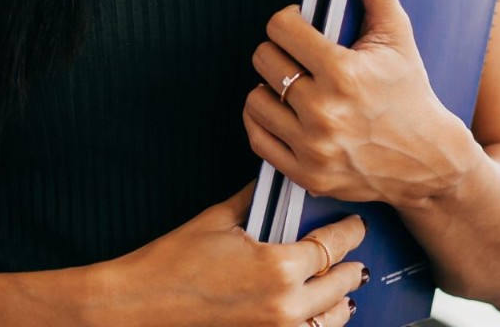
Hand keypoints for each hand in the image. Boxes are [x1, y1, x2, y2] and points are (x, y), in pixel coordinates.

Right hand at [101, 183, 365, 326]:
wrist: (143, 304)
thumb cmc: (174, 261)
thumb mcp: (218, 220)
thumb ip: (254, 201)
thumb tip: (273, 186)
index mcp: (277, 265)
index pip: (330, 247)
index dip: (348, 234)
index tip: (356, 225)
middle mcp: (286, 304)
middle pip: (339, 286)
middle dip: (351, 268)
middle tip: (356, 255)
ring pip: (330, 321)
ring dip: (341, 303)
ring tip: (346, 290)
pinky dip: (317, 326)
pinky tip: (316, 318)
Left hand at [244, 0, 476, 209]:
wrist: (431, 164)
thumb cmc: (411, 92)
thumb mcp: (397, 35)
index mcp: (343, 72)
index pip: (280, 27)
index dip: (291, 22)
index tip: (306, 28)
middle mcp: (324, 111)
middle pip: (264, 60)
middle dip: (281, 52)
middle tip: (303, 58)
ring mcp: (313, 147)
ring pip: (254, 98)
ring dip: (271, 88)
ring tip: (298, 85)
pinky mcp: (306, 174)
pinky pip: (256, 135)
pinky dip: (265, 120)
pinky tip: (288, 111)